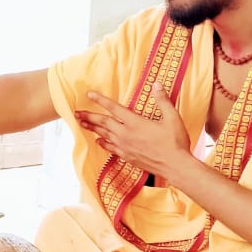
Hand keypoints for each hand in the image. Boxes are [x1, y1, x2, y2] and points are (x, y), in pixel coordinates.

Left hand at [75, 83, 191, 177]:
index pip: (114, 108)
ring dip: (92, 129)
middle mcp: (126, 134)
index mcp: (135, 122)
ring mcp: (126, 147)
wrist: (175, 166)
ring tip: (81, 123)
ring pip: (104, 135)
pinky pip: (111, 148)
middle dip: (89, 116)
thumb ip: (162, 100)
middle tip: (76, 112)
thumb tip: (156, 85)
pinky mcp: (128, 157)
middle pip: (103, 123)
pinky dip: (103, 143)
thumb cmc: (175, 142)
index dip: (100, 100)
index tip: (89, 94)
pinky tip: (98, 141)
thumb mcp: (172, 118)